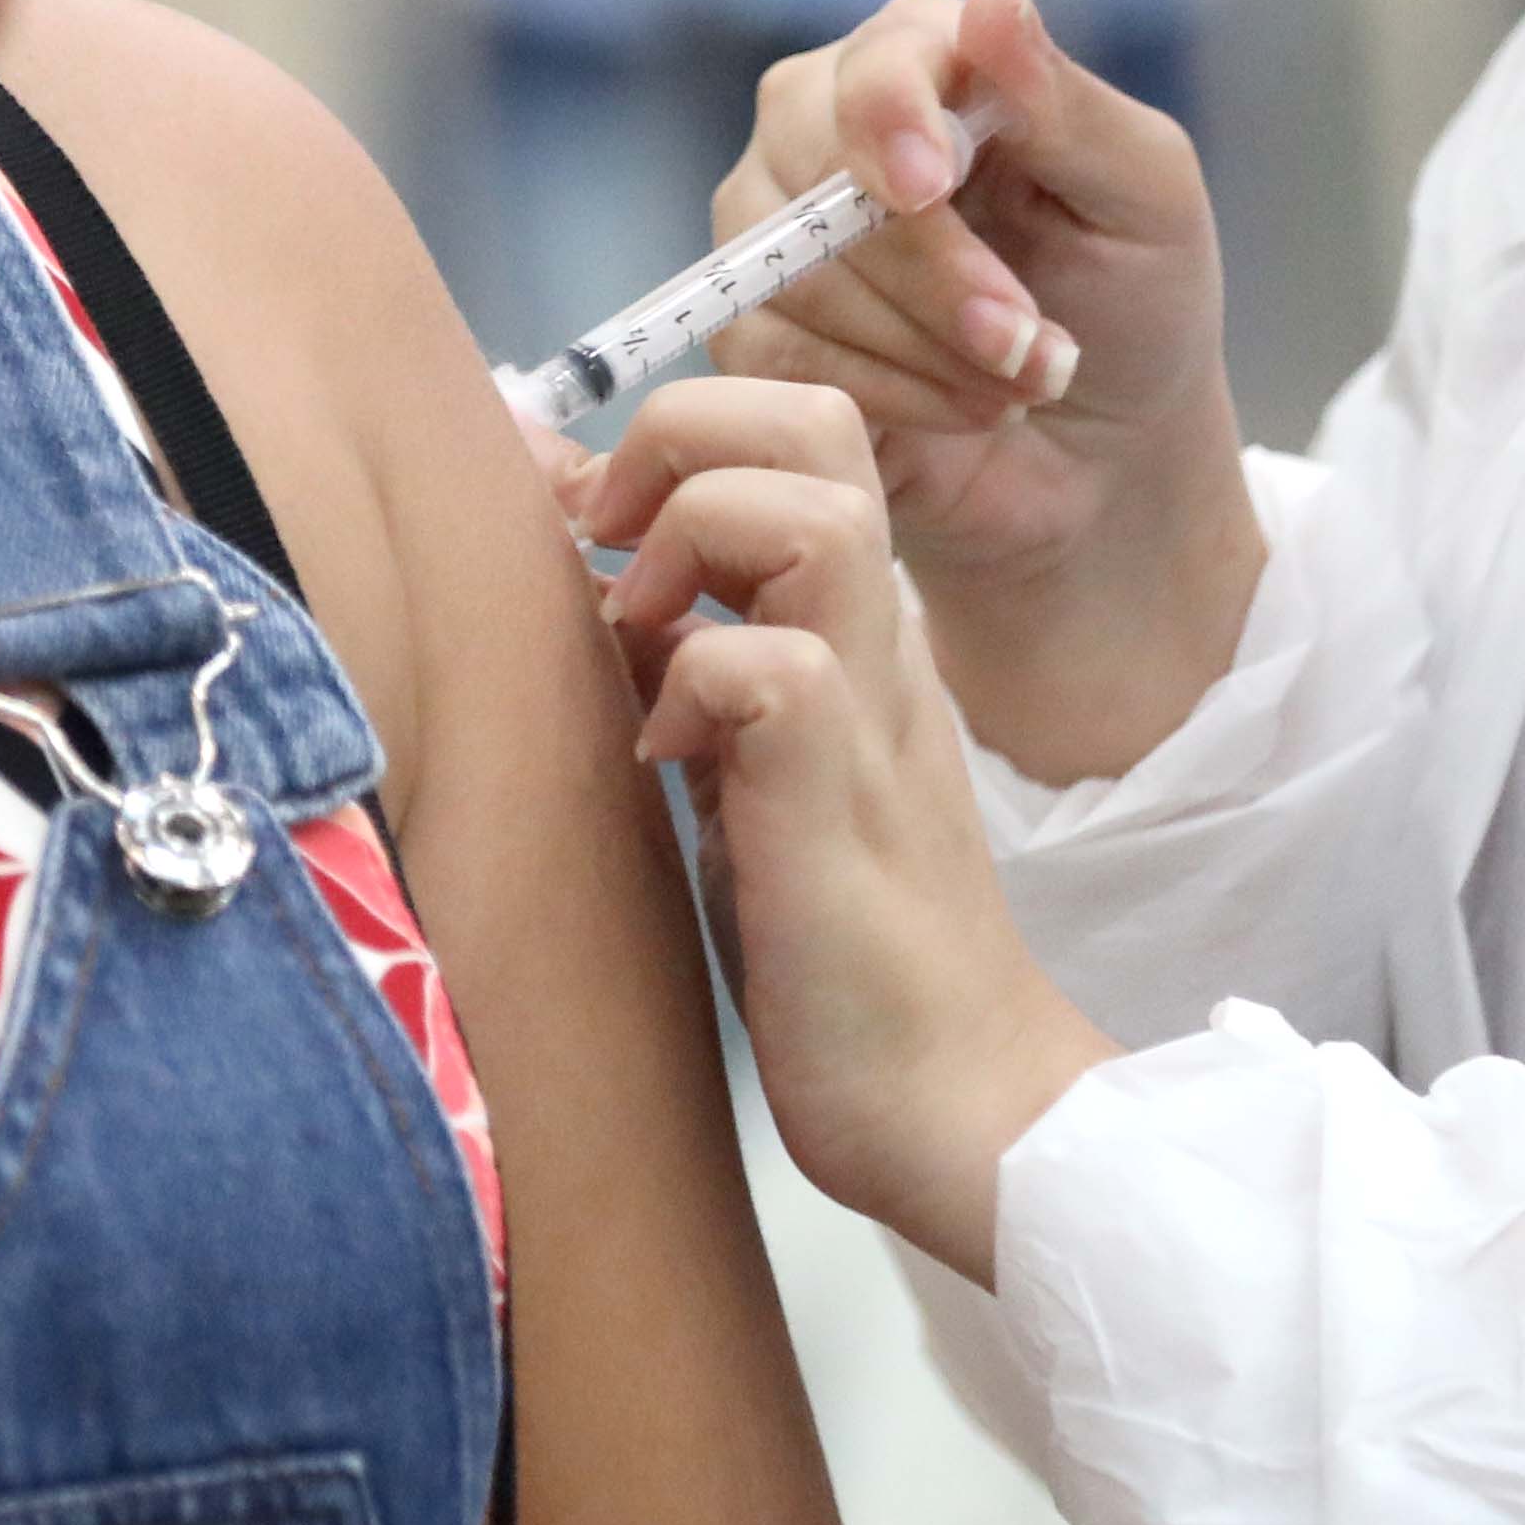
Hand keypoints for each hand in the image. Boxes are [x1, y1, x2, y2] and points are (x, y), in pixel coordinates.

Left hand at [598, 378, 1113, 1283]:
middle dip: (685, 434)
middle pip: (816, 420)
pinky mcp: (841, 805)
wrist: (954, 1104)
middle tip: (616, 543)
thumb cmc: (834, 952)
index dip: (677, 432)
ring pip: (814, 509)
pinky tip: (666, 759)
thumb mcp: (736, 769)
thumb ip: (680, 658)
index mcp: (851, 626)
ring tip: (645, 639)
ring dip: (697, 542)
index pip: (792, 430)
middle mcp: (876, 644)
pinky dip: (696, 685)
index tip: (587, 523)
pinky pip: (777, 668)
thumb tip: (571, 550)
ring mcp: (871, 715)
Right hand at [702, 0, 1255, 778]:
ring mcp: (774, 227)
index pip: (877, 61)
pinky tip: (960, 410)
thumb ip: (1063, 100)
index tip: (930, 186)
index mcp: (929, 59)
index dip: (891, 119)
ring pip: (791, 267)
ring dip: (924, 345)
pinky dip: (884, 393)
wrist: (1105, 456)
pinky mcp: (753, 330)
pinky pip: (774, 351)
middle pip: (813, 161)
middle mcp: (828, 124)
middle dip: (927, 269)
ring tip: (1020, 382)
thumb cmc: (1134, 303)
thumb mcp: (1144, 197)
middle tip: (1028, 344)